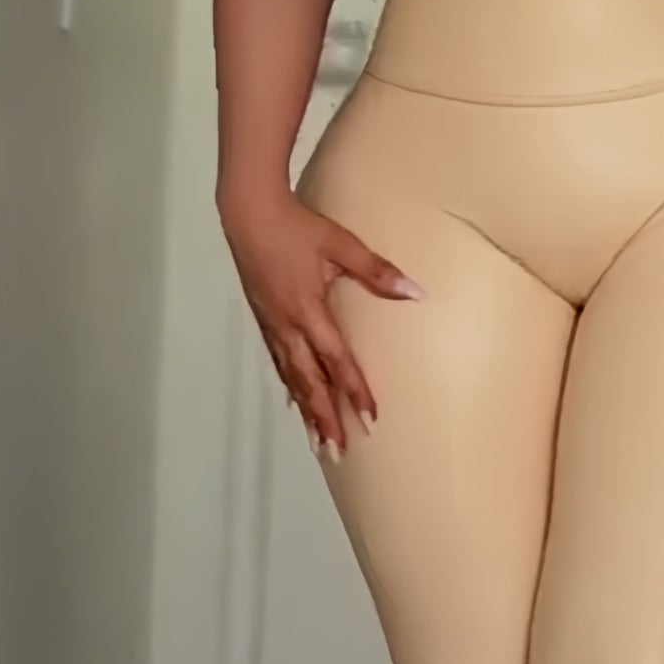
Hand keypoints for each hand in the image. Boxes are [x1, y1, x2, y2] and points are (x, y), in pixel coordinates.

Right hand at [218, 184, 424, 459]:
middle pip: (310, 382)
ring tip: (320, 443)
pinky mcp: (265, 320)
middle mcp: (288, 326)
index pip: (336, 361)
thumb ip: (377, 272)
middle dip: (326, 418)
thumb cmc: (296, 226)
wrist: (247, 211)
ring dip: (308, 411)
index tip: (369, 418)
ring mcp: (273, 325)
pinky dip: (291, 387)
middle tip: (339, 452)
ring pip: (292, 378)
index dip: (354, 391)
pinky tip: (297, 403)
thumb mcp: (341, 244)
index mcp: (308, 311)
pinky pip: (280, 363)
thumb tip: (415, 291)